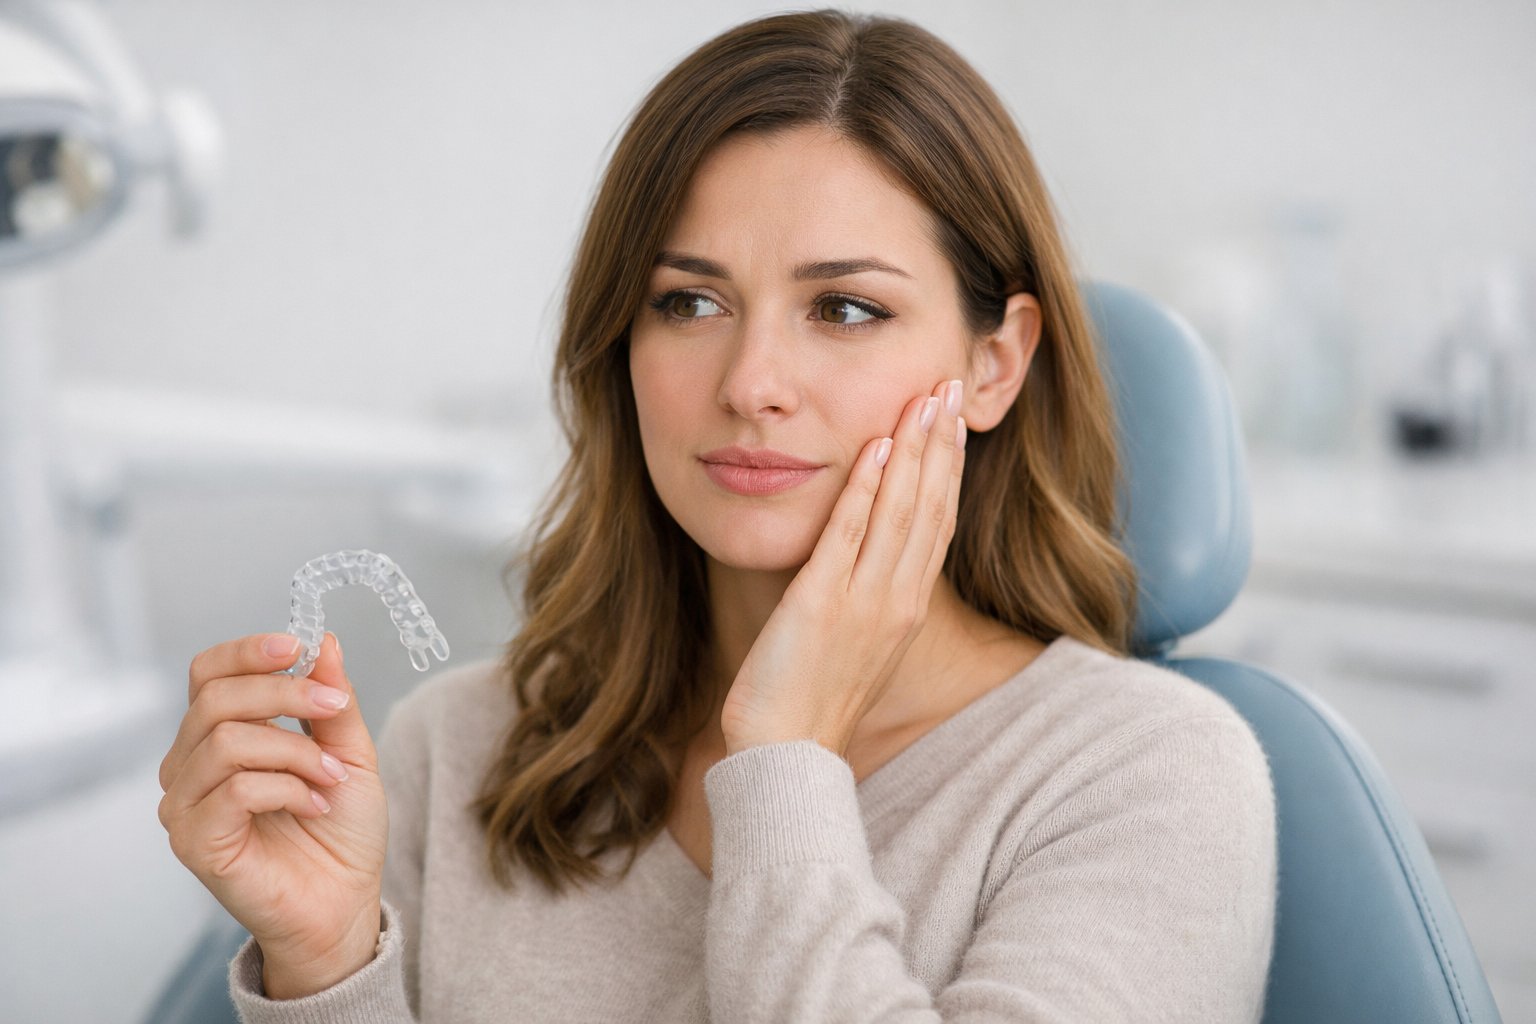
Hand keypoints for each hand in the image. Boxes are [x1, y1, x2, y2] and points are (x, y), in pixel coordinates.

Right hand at [158, 632, 387, 997]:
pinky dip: (288, 788)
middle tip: (335, 708)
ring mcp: (185, 805)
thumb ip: (333, 701)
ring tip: (332, 776)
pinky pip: (235, 789)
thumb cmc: (341, 830)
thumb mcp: (350, 751)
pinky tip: (315, 805)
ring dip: (296, 751)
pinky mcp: (194, 842)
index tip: (296, 645)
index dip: (247, 652)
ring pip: (226, 741)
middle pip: (216, 699)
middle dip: (285, 694)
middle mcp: (188, 766)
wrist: (344, 902)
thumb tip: (323, 641)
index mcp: (218, 735)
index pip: (208, 674)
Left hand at [719, 377, 966, 755]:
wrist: (787, 755)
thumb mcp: (853, 640)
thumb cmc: (810, 699)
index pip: (938, 521)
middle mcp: (897, 600)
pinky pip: (849, 535)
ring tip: (926, 397)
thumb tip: (861, 553)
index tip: (955, 419)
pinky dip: (866, 489)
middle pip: (931, 506)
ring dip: (916, 450)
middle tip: (952, 385)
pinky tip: (876, 447)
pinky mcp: (823, 605)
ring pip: (901, 512)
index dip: (950, 466)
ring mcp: (865, 602)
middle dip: (944, 442)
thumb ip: (864, 592)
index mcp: (906, 606)